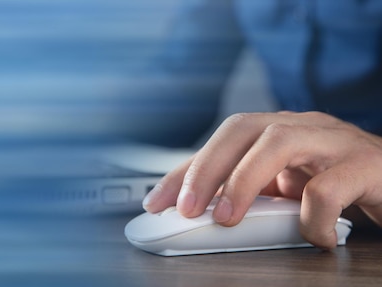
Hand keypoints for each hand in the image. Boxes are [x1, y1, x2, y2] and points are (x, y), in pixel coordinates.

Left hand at [142, 111, 381, 248]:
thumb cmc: (341, 184)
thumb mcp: (287, 190)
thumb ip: (251, 196)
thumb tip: (201, 218)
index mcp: (276, 131)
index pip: (218, 141)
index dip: (184, 170)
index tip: (156, 202)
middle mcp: (300, 127)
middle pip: (240, 128)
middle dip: (205, 168)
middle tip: (187, 209)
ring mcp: (332, 141)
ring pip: (277, 142)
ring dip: (242, 182)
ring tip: (227, 219)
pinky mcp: (365, 165)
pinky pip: (328, 187)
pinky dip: (311, 220)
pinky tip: (313, 239)